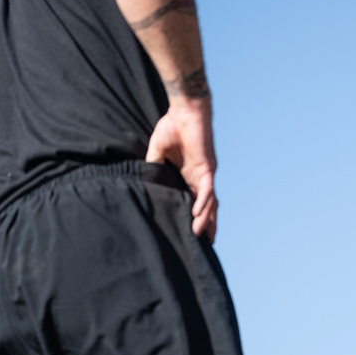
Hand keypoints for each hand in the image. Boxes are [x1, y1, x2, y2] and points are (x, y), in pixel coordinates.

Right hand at [146, 97, 217, 241]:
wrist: (184, 110)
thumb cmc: (173, 126)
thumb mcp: (158, 151)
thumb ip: (154, 166)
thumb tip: (146, 180)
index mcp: (190, 174)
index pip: (195, 199)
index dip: (197, 215)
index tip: (195, 233)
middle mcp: (201, 176)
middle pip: (208, 205)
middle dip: (208, 224)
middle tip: (207, 245)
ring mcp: (206, 173)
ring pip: (209, 201)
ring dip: (205, 219)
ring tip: (201, 237)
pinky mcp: (206, 166)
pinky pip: (207, 189)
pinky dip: (204, 203)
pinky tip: (198, 216)